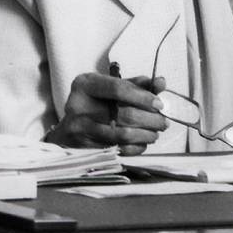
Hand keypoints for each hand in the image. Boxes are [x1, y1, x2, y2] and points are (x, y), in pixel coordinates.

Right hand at [46, 66, 168, 152]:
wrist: (69, 129)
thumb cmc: (95, 104)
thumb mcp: (110, 88)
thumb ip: (136, 85)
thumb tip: (161, 82)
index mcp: (85, 85)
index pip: (118, 89)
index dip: (143, 97)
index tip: (159, 104)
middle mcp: (78, 105)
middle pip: (124, 114)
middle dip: (150, 119)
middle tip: (163, 122)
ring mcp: (79, 129)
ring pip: (123, 134)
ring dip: (146, 135)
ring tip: (155, 132)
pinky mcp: (83, 148)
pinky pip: (118, 149)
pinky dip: (135, 147)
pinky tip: (142, 142)